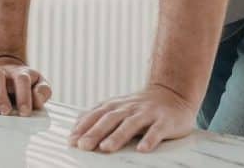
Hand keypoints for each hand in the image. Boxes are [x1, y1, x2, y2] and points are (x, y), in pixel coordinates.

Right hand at [0, 56, 51, 114]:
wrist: (7, 69)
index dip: (24, 96)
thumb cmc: (24, 83)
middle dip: (0, 94)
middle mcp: (1, 72)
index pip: (22, 79)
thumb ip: (43, 90)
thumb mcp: (39, 84)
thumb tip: (36, 98)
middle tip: (5, 111)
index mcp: (19, 73)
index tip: (24, 112)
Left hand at [69, 84, 197, 152]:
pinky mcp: (164, 121)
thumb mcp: (118, 107)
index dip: (83, 127)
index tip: (71, 140)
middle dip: (94, 132)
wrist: (172, 94)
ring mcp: (147, 114)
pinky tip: (142, 149)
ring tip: (106, 148)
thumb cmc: (140, 106)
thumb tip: (76, 129)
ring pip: (130, 124)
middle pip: (109, 119)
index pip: (95, 115)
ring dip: (117, 136)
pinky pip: (156, 131)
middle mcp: (129, 108)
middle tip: (83, 146)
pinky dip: (149, 140)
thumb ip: (99, 117)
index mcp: (116, 106)